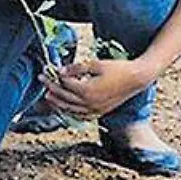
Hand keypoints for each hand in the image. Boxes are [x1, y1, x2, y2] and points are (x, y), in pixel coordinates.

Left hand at [40, 59, 154, 117]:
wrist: (137, 78)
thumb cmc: (117, 68)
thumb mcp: (95, 64)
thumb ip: (77, 68)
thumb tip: (61, 71)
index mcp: (87, 90)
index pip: (65, 85)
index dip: (55, 77)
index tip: (48, 70)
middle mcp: (90, 103)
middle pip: (64, 98)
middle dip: (52, 89)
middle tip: (43, 81)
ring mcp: (95, 110)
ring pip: (71, 109)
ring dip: (58, 103)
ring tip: (48, 96)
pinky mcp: (100, 112)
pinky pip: (81, 115)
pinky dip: (71, 111)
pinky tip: (65, 107)